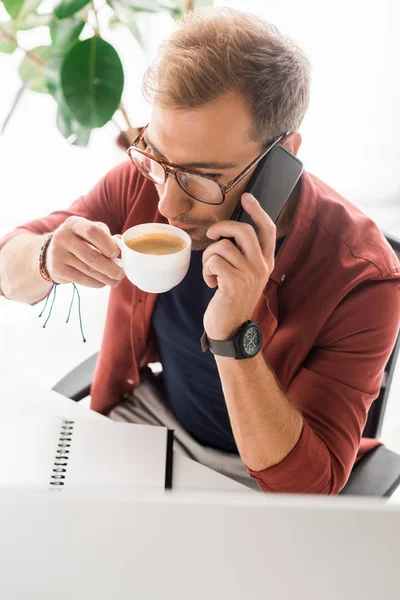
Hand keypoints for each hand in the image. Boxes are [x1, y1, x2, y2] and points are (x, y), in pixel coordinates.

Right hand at [46, 216, 123, 287]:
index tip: (116, 253)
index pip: (93, 231)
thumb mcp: (90, 233)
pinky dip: (96, 283)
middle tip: (121, 274)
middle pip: (91, 256)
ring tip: (116, 281)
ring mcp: (58, 253)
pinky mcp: (57, 269)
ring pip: (88, 270)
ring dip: (106, 278)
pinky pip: (82, 279)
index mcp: (74, 223)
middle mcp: (63, 236)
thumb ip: (107, 237)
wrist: (52, 253)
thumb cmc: (80, 241)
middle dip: (110, 267)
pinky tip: (103, 283)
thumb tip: (122, 245)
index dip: (107, 244)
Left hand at [202, 193, 275, 339]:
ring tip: (212, 272)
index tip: (247, 197)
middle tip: (212, 236)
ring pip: (222, 246)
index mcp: (267, 262)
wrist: (231, 329)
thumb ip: (243, 255)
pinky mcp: (234, 282)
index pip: (268, 229)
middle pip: (243, 230)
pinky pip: (213, 260)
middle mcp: (261, 266)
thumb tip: (226, 231)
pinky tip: (211, 283)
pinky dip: (206, 270)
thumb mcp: (245, 275)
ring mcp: (249, 274)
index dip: (258, 211)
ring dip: (209, 257)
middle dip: (222, 228)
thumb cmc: (233, 299)